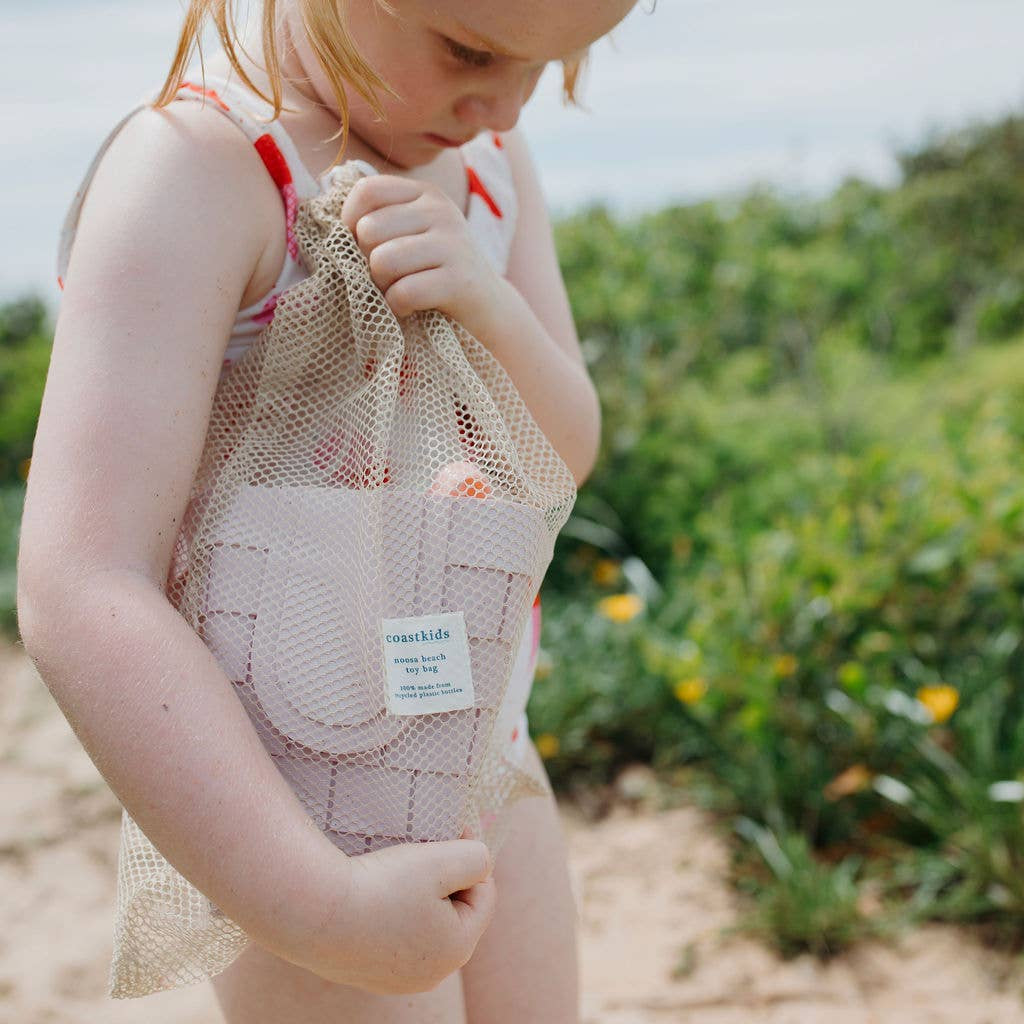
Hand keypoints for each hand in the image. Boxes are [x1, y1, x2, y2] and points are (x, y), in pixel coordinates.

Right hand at [266, 825, 496, 994]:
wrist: (311, 911)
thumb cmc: (381, 885)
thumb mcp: (441, 860)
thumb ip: (477, 858)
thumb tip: (480, 862)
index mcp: (456, 950)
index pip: (484, 893)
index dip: (471, 856)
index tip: (451, 829)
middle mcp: (430, 975)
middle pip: (456, 912)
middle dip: (447, 878)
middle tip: (425, 849)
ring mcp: (395, 978)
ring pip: (424, 924)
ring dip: (420, 894)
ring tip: (399, 869)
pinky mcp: (365, 972)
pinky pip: (393, 933)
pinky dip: (391, 910)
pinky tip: (376, 892)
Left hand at [340, 174, 505, 337]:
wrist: (489, 312)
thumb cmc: (435, 275)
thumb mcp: (410, 237)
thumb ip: (377, 222)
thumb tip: (323, 215)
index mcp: (424, 194)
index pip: (365, 191)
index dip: (349, 223)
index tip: (362, 248)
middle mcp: (440, 210)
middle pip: (368, 231)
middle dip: (367, 263)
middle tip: (388, 278)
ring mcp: (453, 243)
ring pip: (383, 262)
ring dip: (382, 287)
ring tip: (399, 292)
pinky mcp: (460, 280)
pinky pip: (404, 292)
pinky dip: (399, 308)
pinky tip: (413, 308)